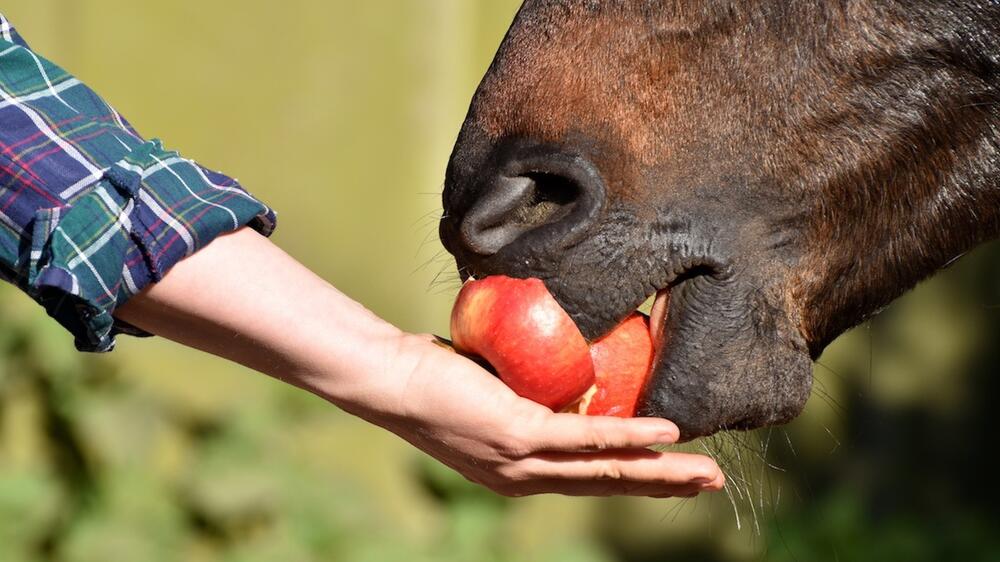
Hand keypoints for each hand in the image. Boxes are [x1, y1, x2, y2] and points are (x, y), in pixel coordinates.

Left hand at [117, 228, 724, 497]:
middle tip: (709, 484)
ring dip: (660, 473)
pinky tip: (665, 436)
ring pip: (606, 471)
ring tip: (704, 475)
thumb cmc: (431, 374)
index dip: (633, 477)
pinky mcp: (519, 436)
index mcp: (517, 471)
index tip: (671, 474)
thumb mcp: (488, 390)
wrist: (388, 377)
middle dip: (662, 486)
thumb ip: (523, 389)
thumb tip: (556, 358)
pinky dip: (629, 436)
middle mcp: (522, 477)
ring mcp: (521, 462)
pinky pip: (586, 438)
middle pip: (607, 485)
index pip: (586, 478)